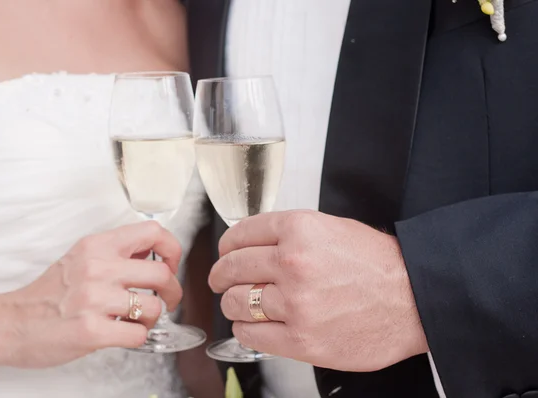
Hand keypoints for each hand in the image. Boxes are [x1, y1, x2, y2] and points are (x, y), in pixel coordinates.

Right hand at [0, 222, 181, 368]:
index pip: (154, 232)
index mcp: (97, 245)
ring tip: (134, 320)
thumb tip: (154, 254)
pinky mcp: (91, 331)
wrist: (9, 323)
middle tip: (167, 301)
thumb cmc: (48, 293)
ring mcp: (94, 299)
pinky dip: (137, 337)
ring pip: (154, 308)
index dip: (172, 251)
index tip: (170, 266)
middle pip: (162, 275)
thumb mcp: (80, 258)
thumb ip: (115, 253)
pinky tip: (122, 333)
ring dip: (151, 318)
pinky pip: (139, 335)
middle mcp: (98, 268)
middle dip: (173, 292)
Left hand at [209, 210, 428, 371]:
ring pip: (235, 302)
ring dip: (232, 303)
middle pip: (231, 268)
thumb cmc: (378, 264)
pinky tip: (252, 325)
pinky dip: (245, 329)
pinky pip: (250, 334)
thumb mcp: (332, 228)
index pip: (240, 234)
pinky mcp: (301, 340)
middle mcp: (293, 263)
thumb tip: (251, 244)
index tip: (225, 253)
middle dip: (220, 275)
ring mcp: (296, 303)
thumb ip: (289, 234)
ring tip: (239, 304)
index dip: (226, 246)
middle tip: (220, 280)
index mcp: (299, 229)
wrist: (414, 298)